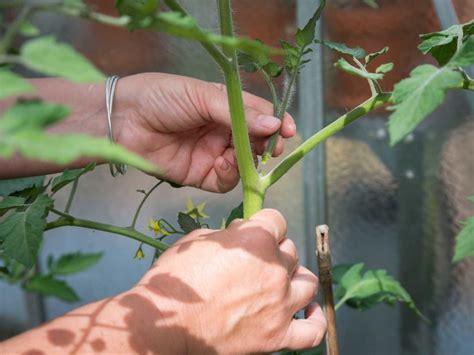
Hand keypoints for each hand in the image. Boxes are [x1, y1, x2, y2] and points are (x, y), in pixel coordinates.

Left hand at [114, 73, 295, 191]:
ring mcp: (212, 153)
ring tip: (240, 153)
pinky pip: (225, 180)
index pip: (259, 115)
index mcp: (224, 105)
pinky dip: (231, 174)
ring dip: (248, 160)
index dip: (276, 123)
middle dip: (265, 145)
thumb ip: (239, 113)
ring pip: (244, 163)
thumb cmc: (160, 97)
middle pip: (256, 142)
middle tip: (270, 146)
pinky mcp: (200, 175)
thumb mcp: (202, 95)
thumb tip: (274, 124)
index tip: (288, 130)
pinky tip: (223, 163)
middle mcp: (222, 130)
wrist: (122, 120)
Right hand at [133, 209, 326, 353]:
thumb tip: (241, 233)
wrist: (164, 325)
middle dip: (274, 250)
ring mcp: (280, 305)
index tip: (255, 231)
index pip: (277, 220)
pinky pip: (312, 331)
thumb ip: (228, 234)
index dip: (264, 224)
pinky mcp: (277, 336)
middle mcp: (274, 269)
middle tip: (254, 261)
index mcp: (256, 240)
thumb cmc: (174, 280)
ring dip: (294, 277)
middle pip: (291, 250)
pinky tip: (309, 310)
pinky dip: (314, 320)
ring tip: (280, 281)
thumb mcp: (197, 240)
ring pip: (308, 283)